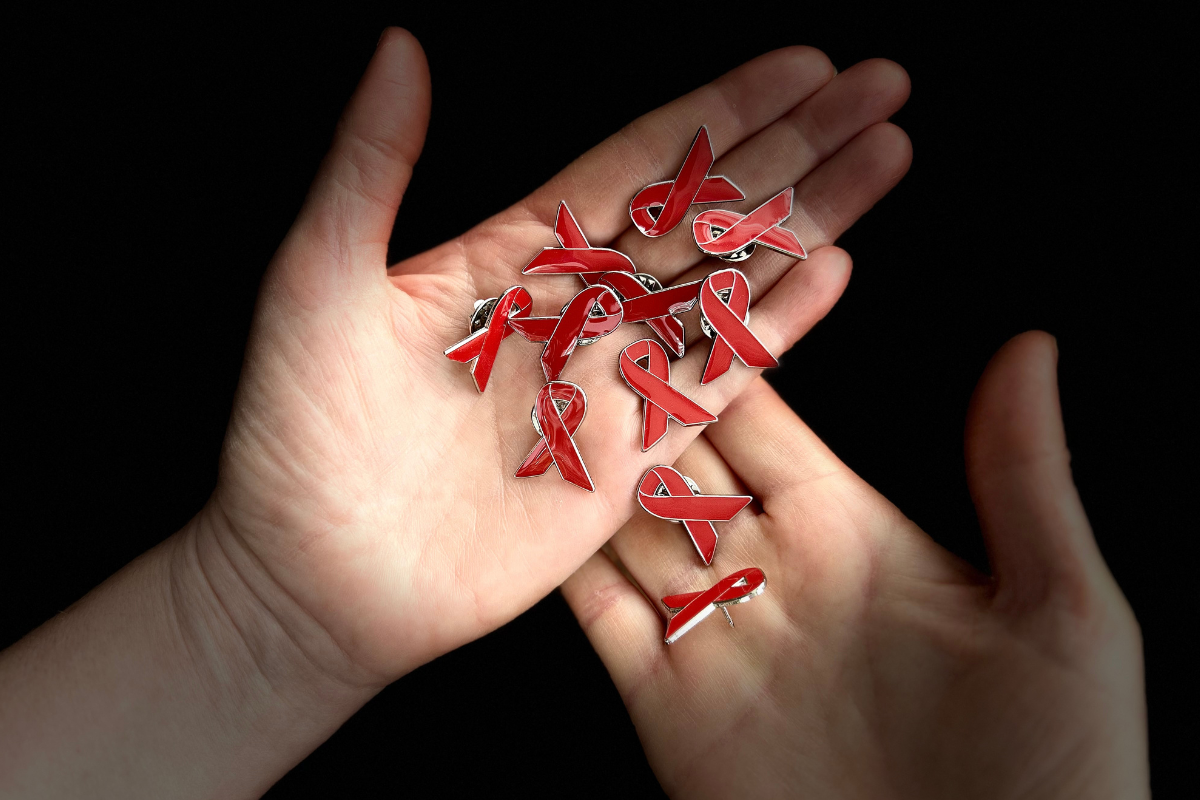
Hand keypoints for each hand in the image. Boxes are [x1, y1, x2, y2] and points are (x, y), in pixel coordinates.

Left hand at [200, 28, 912, 683]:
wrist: (314, 574)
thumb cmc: (297, 430)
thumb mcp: (320, 277)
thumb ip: (372, 163)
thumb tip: (398, 44)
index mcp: (515, 253)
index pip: (642, 161)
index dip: (724, 109)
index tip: (802, 63)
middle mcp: (578, 306)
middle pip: (710, 209)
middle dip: (796, 146)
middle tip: (880, 87)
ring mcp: (610, 380)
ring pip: (731, 282)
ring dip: (811, 219)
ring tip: (886, 158)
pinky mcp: (631, 457)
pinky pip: (718, 379)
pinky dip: (778, 327)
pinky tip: (834, 272)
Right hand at [562, 334, 1147, 797]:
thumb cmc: (1053, 766)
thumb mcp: (1058, 611)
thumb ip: (1022, 476)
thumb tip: (1030, 347)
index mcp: (850, 530)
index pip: (763, 419)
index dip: (719, 353)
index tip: (670, 285)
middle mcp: (769, 570)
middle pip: (679, 459)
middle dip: (629, 397)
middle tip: (573, 323)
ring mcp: (713, 635)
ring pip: (625, 527)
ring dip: (582, 468)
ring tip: (527, 396)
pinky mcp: (667, 703)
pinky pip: (598, 618)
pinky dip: (559, 567)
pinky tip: (525, 512)